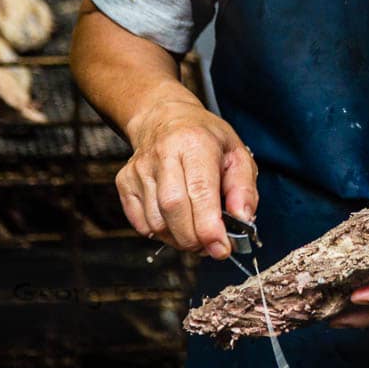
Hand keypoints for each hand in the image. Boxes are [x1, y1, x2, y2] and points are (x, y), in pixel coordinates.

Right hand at [118, 98, 257, 258]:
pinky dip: (161, 233)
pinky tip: (175, 222)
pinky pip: (141, 224)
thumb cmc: (206, 139)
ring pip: (156, 222)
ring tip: (195, 231)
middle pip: (174, 209)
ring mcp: (139, 169)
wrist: (165, 118)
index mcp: (195, 143)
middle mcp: (163, 154)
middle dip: (195, 238)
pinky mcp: (124, 182)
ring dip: (179, 239)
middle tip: (211, 246)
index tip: (221, 248)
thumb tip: (244, 220)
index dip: (210, 227)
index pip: (200, 191)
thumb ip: (244, 188)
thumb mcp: (237, 154)